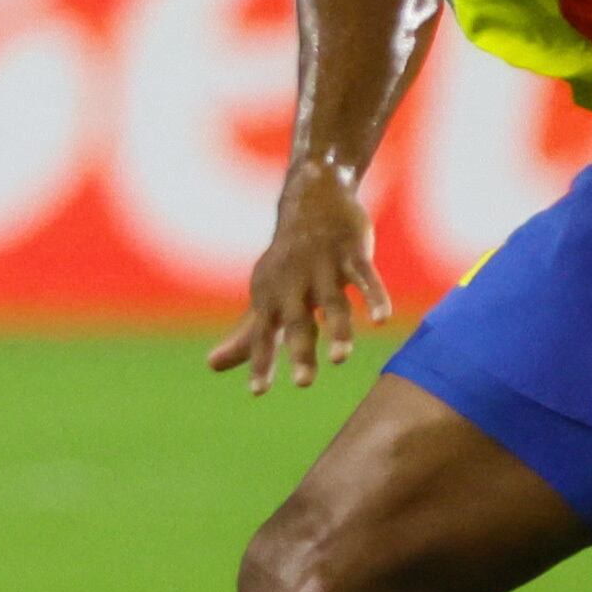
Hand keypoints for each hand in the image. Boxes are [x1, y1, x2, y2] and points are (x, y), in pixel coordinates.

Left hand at [209, 168, 392, 397]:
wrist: (311, 198)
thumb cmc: (287, 260)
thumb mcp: (265, 296)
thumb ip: (247, 336)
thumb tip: (211, 367)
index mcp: (271, 296)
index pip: (263, 335)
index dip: (261, 362)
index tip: (257, 393)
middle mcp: (294, 282)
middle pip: (298, 322)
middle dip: (300, 351)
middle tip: (303, 384)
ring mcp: (324, 267)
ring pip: (332, 302)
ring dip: (338, 330)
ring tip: (340, 359)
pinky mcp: (353, 254)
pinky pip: (365, 278)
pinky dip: (373, 298)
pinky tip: (380, 320)